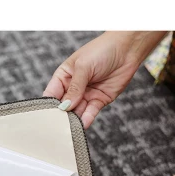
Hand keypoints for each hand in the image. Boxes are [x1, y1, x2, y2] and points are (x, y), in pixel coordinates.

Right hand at [44, 31, 165, 127]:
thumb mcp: (84, 66)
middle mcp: (73, 88)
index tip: (46, 117)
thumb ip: (74, 88)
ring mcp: (86, 95)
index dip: (47, 105)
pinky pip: (90, 112)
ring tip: (69, 127)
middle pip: (63, 106)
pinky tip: (82, 124)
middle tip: (57, 126)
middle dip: (61, 115)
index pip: (51, 94)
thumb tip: (66, 106)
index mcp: (63, 77)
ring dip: (73, 119)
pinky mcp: (99, 100)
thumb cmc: (102, 50)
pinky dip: (87, 119)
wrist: (128, 48)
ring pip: (76, 111)